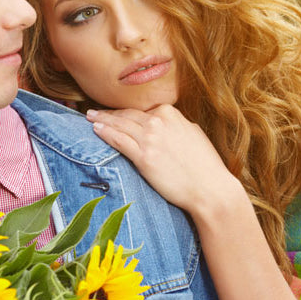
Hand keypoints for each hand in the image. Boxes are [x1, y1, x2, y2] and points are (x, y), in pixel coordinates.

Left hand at [86, 104, 243, 214]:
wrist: (210, 189)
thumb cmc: (205, 165)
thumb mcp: (193, 134)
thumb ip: (176, 125)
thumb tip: (167, 122)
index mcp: (170, 113)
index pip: (141, 110)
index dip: (125, 112)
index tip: (114, 114)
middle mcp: (158, 121)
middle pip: (127, 115)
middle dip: (108, 113)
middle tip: (93, 112)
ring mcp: (150, 138)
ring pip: (119, 125)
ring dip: (101, 120)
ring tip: (90, 118)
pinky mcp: (144, 156)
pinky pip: (118, 140)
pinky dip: (105, 133)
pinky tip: (96, 130)